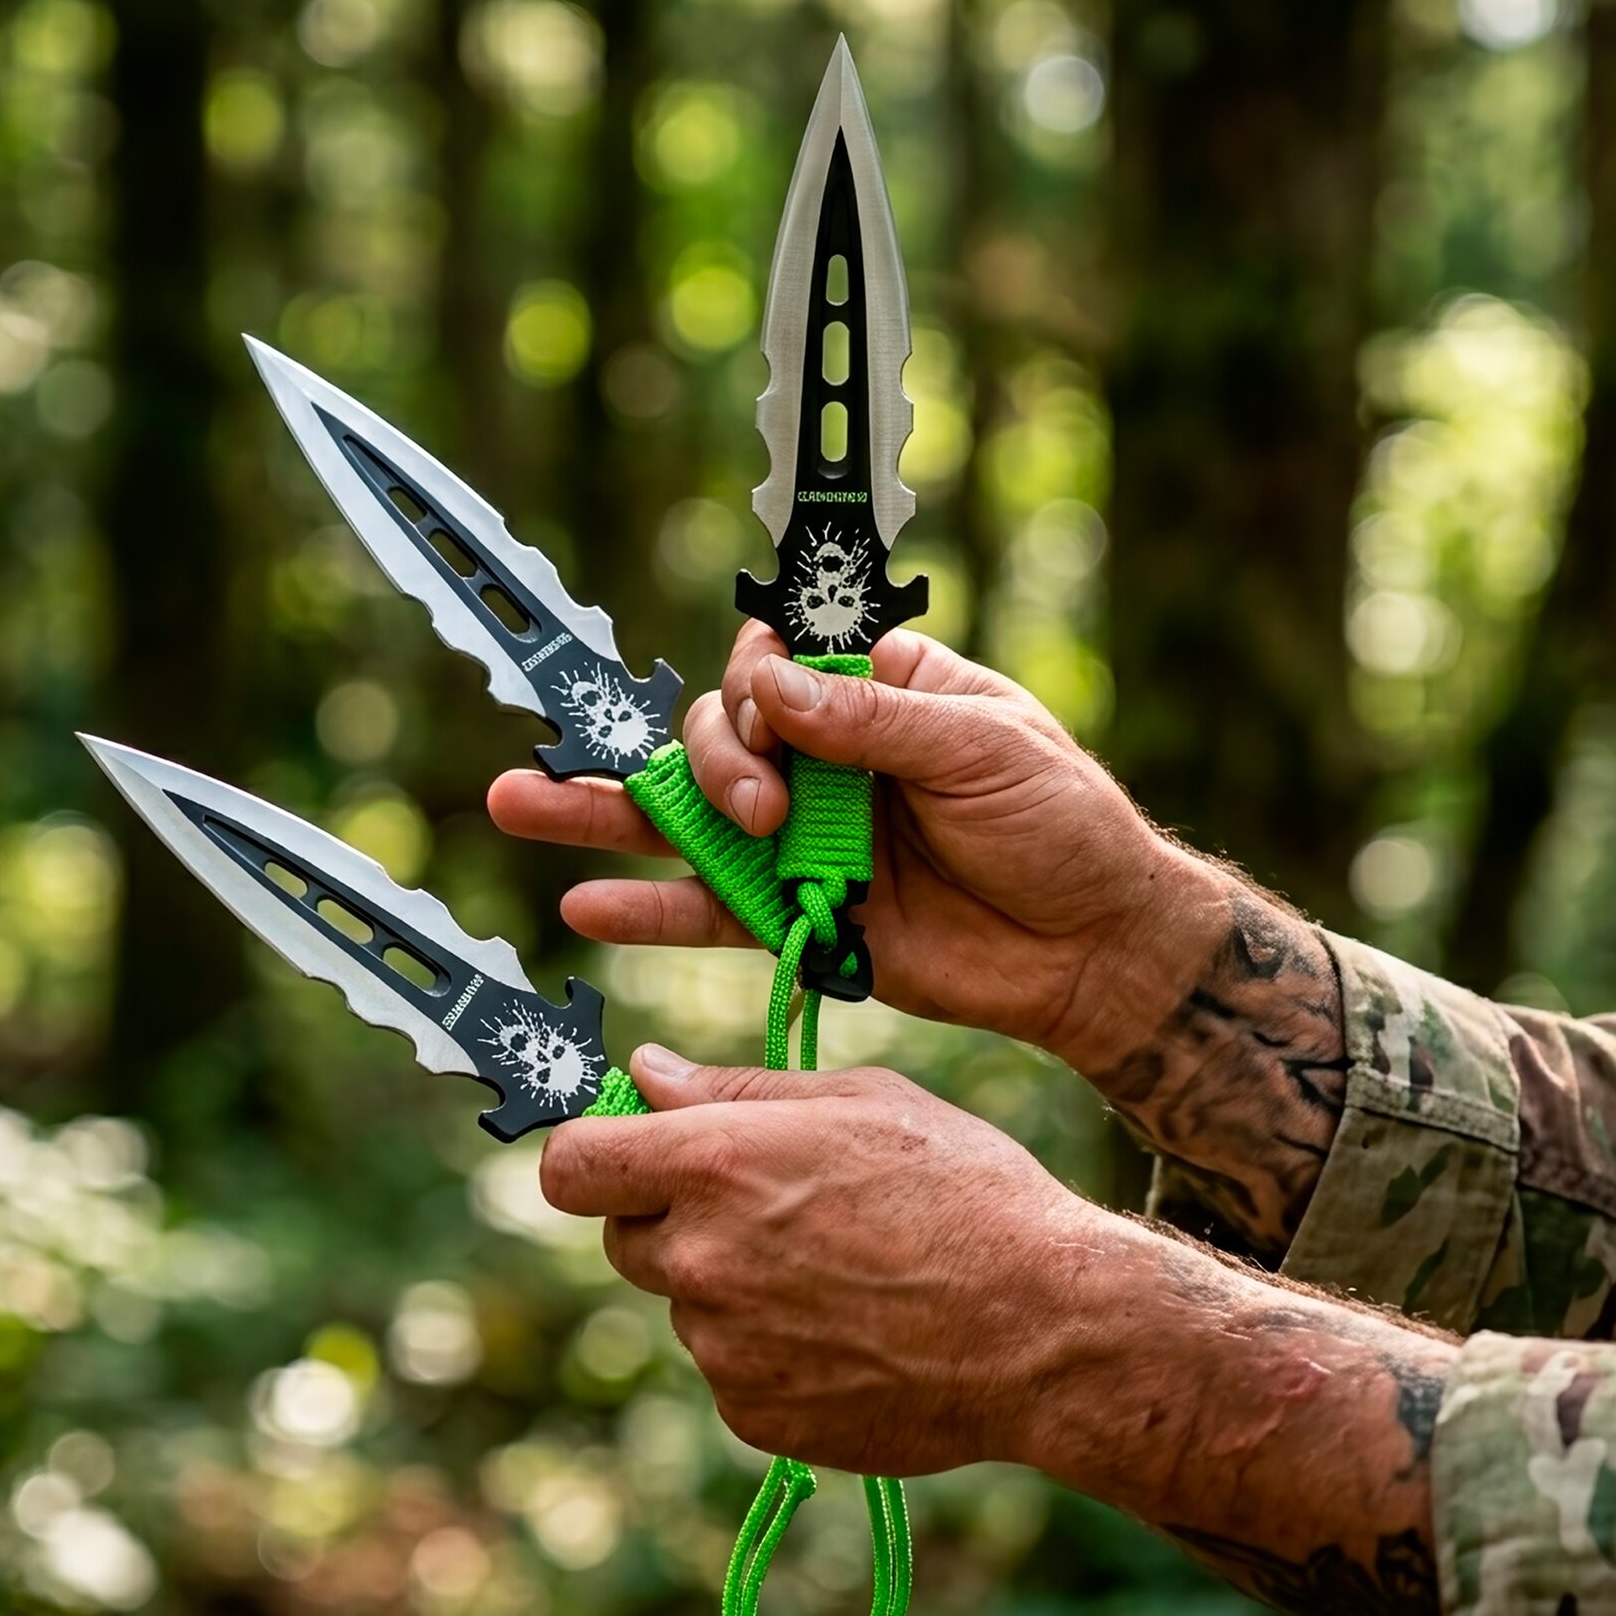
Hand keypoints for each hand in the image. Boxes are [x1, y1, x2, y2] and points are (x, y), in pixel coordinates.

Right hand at [493, 626, 1348, 1249]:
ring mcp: (804, 841)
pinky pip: (709, 909)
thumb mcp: (984, 750)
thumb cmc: (1063, 827)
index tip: (777, 721)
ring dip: (605, 813)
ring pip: (686, 819)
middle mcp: (827, 760)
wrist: (1096, 950)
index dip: (756, 686)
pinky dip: (651, 906)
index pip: (777, 664)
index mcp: (878, 692)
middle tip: (754, 811)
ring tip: (518, 801)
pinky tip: (589, 904)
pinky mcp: (798, 916)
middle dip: (707, 763)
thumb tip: (774, 690)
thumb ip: (872, 725)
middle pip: (717, 736)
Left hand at [539, 1047, 1100, 1474]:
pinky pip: (731, 1368)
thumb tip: (647, 1073)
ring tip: (842, 1271)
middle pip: (623, 1236)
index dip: (592, 1152)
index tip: (628, 1149)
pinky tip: (853, 1327)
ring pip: (687, 1303)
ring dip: (733, 1283)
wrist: (1045, 1328)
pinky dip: (771, 1349)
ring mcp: (723, 1347)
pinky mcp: (754, 1415)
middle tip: (771, 1206)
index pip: (569, 1164)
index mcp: (715, 1163)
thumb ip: (737, 1087)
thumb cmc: (965, 1190)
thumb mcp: (861, 1101)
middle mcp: (701, 1259)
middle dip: (673, 1217)